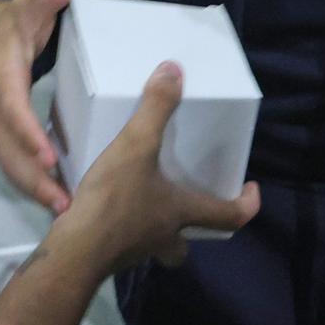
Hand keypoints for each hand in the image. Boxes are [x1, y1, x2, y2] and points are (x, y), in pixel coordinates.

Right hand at [0, 0, 80, 212]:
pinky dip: (24, 179)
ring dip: (28, 185)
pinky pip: (3, 159)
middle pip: (3, 145)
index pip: (10, 106)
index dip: (26, 132)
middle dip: (30, 176)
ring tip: (62, 208)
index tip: (49, 156)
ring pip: (1, 158)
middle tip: (63, 203)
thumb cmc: (7, 22)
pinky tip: (49, 195)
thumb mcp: (26, 5)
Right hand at [62, 62, 262, 269]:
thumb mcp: (136, 145)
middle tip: (189, 204)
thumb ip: (156, 108)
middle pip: (189, 240)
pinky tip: (109, 207)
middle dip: (194, 225)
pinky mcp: (110, 253)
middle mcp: (165, 236)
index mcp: (182, 212)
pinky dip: (124, 227)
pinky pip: (126, 240)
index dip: (246, 204)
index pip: (231, 216)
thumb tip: (174, 71)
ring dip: (158, 227)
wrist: (74, 249)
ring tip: (147, 200)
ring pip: (159, 244)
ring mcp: (136, 249)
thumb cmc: (115, 200)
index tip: (251, 190)